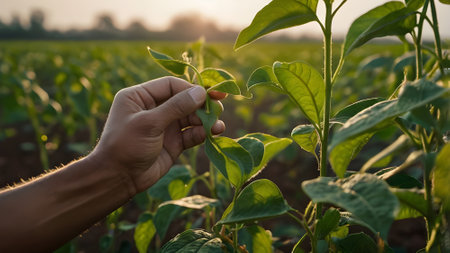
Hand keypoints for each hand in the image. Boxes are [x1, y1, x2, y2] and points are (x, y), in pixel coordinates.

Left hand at [91, 76, 225, 194]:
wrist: (118, 179)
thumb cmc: (126, 145)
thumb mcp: (149, 123)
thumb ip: (176, 107)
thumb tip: (201, 92)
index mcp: (140, 96)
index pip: (170, 85)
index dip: (190, 89)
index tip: (209, 94)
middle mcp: (153, 108)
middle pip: (184, 100)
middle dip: (202, 104)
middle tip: (219, 107)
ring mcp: (164, 126)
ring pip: (191, 117)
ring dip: (206, 120)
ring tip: (219, 125)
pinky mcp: (173, 143)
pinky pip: (191, 133)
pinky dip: (203, 133)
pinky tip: (213, 134)